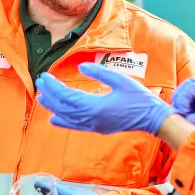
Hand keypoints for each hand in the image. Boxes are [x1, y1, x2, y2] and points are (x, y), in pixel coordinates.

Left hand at [35, 62, 173, 134]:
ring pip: (67, 118)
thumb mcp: (121, 80)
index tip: (45, 76)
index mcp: (96, 106)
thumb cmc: (139, 98)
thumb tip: (81, 66)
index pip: (67, 96)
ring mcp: (94, 125)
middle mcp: (92, 119)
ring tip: (41, 97)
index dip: (54, 87)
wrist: (153, 119)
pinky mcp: (98, 128)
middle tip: (40, 82)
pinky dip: (62, 122)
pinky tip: (53, 119)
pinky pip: (75, 126)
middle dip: (50, 94)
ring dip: (53, 107)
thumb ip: (99, 73)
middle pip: (63, 107)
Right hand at [171, 79, 194, 155]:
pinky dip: (187, 110)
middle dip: (181, 99)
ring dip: (183, 105)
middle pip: (190, 89)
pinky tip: (184, 119)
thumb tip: (173, 111)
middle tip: (177, 111)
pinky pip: (193, 106)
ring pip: (190, 98)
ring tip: (180, 116)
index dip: (183, 97)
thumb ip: (187, 115)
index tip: (181, 110)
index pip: (193, 86)